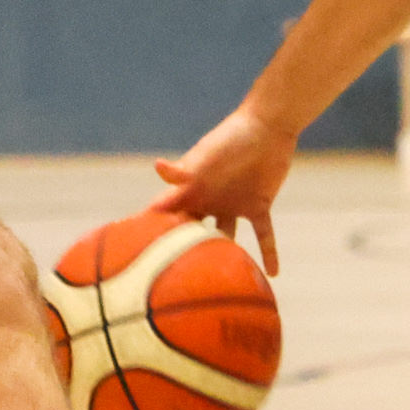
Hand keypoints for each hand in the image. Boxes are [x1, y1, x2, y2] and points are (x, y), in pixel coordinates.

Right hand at [148, 105, 295, 275]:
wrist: (267, 127)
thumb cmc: (231, 137)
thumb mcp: (206, 156)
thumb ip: (185, 169)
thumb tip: (157, 167)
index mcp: (192, 189)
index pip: (167, 212)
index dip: (153, 229)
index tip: (136, 253)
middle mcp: (209, 200)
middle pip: (193, 230)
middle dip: (183, 250)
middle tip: (173, 278)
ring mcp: (233, 205)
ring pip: (225, 238)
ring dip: (223, 256)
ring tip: (218, 283)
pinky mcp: (258, 206)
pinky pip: (263, 234)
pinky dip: (269, 253)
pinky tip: (273, 275)